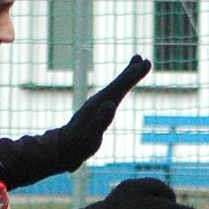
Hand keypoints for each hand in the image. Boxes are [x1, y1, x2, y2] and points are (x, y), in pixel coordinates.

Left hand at [56, 55, 151, 170]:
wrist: (63, 148)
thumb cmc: (77, 145)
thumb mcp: (89, 136)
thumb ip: (99, 121)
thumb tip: (110, 104)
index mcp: (99, 104)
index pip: (119, 87)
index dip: (132, 75)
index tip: (144, 64)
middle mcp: (99, 101)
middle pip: (119, 83)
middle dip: (132, 72)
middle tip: (145, 60)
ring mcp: (99, 105)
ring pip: (117, 86)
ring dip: (128, 75)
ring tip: (138, 63)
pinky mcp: (99, 110)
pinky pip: (114, 94)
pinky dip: (122, 86)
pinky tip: (124, 87)